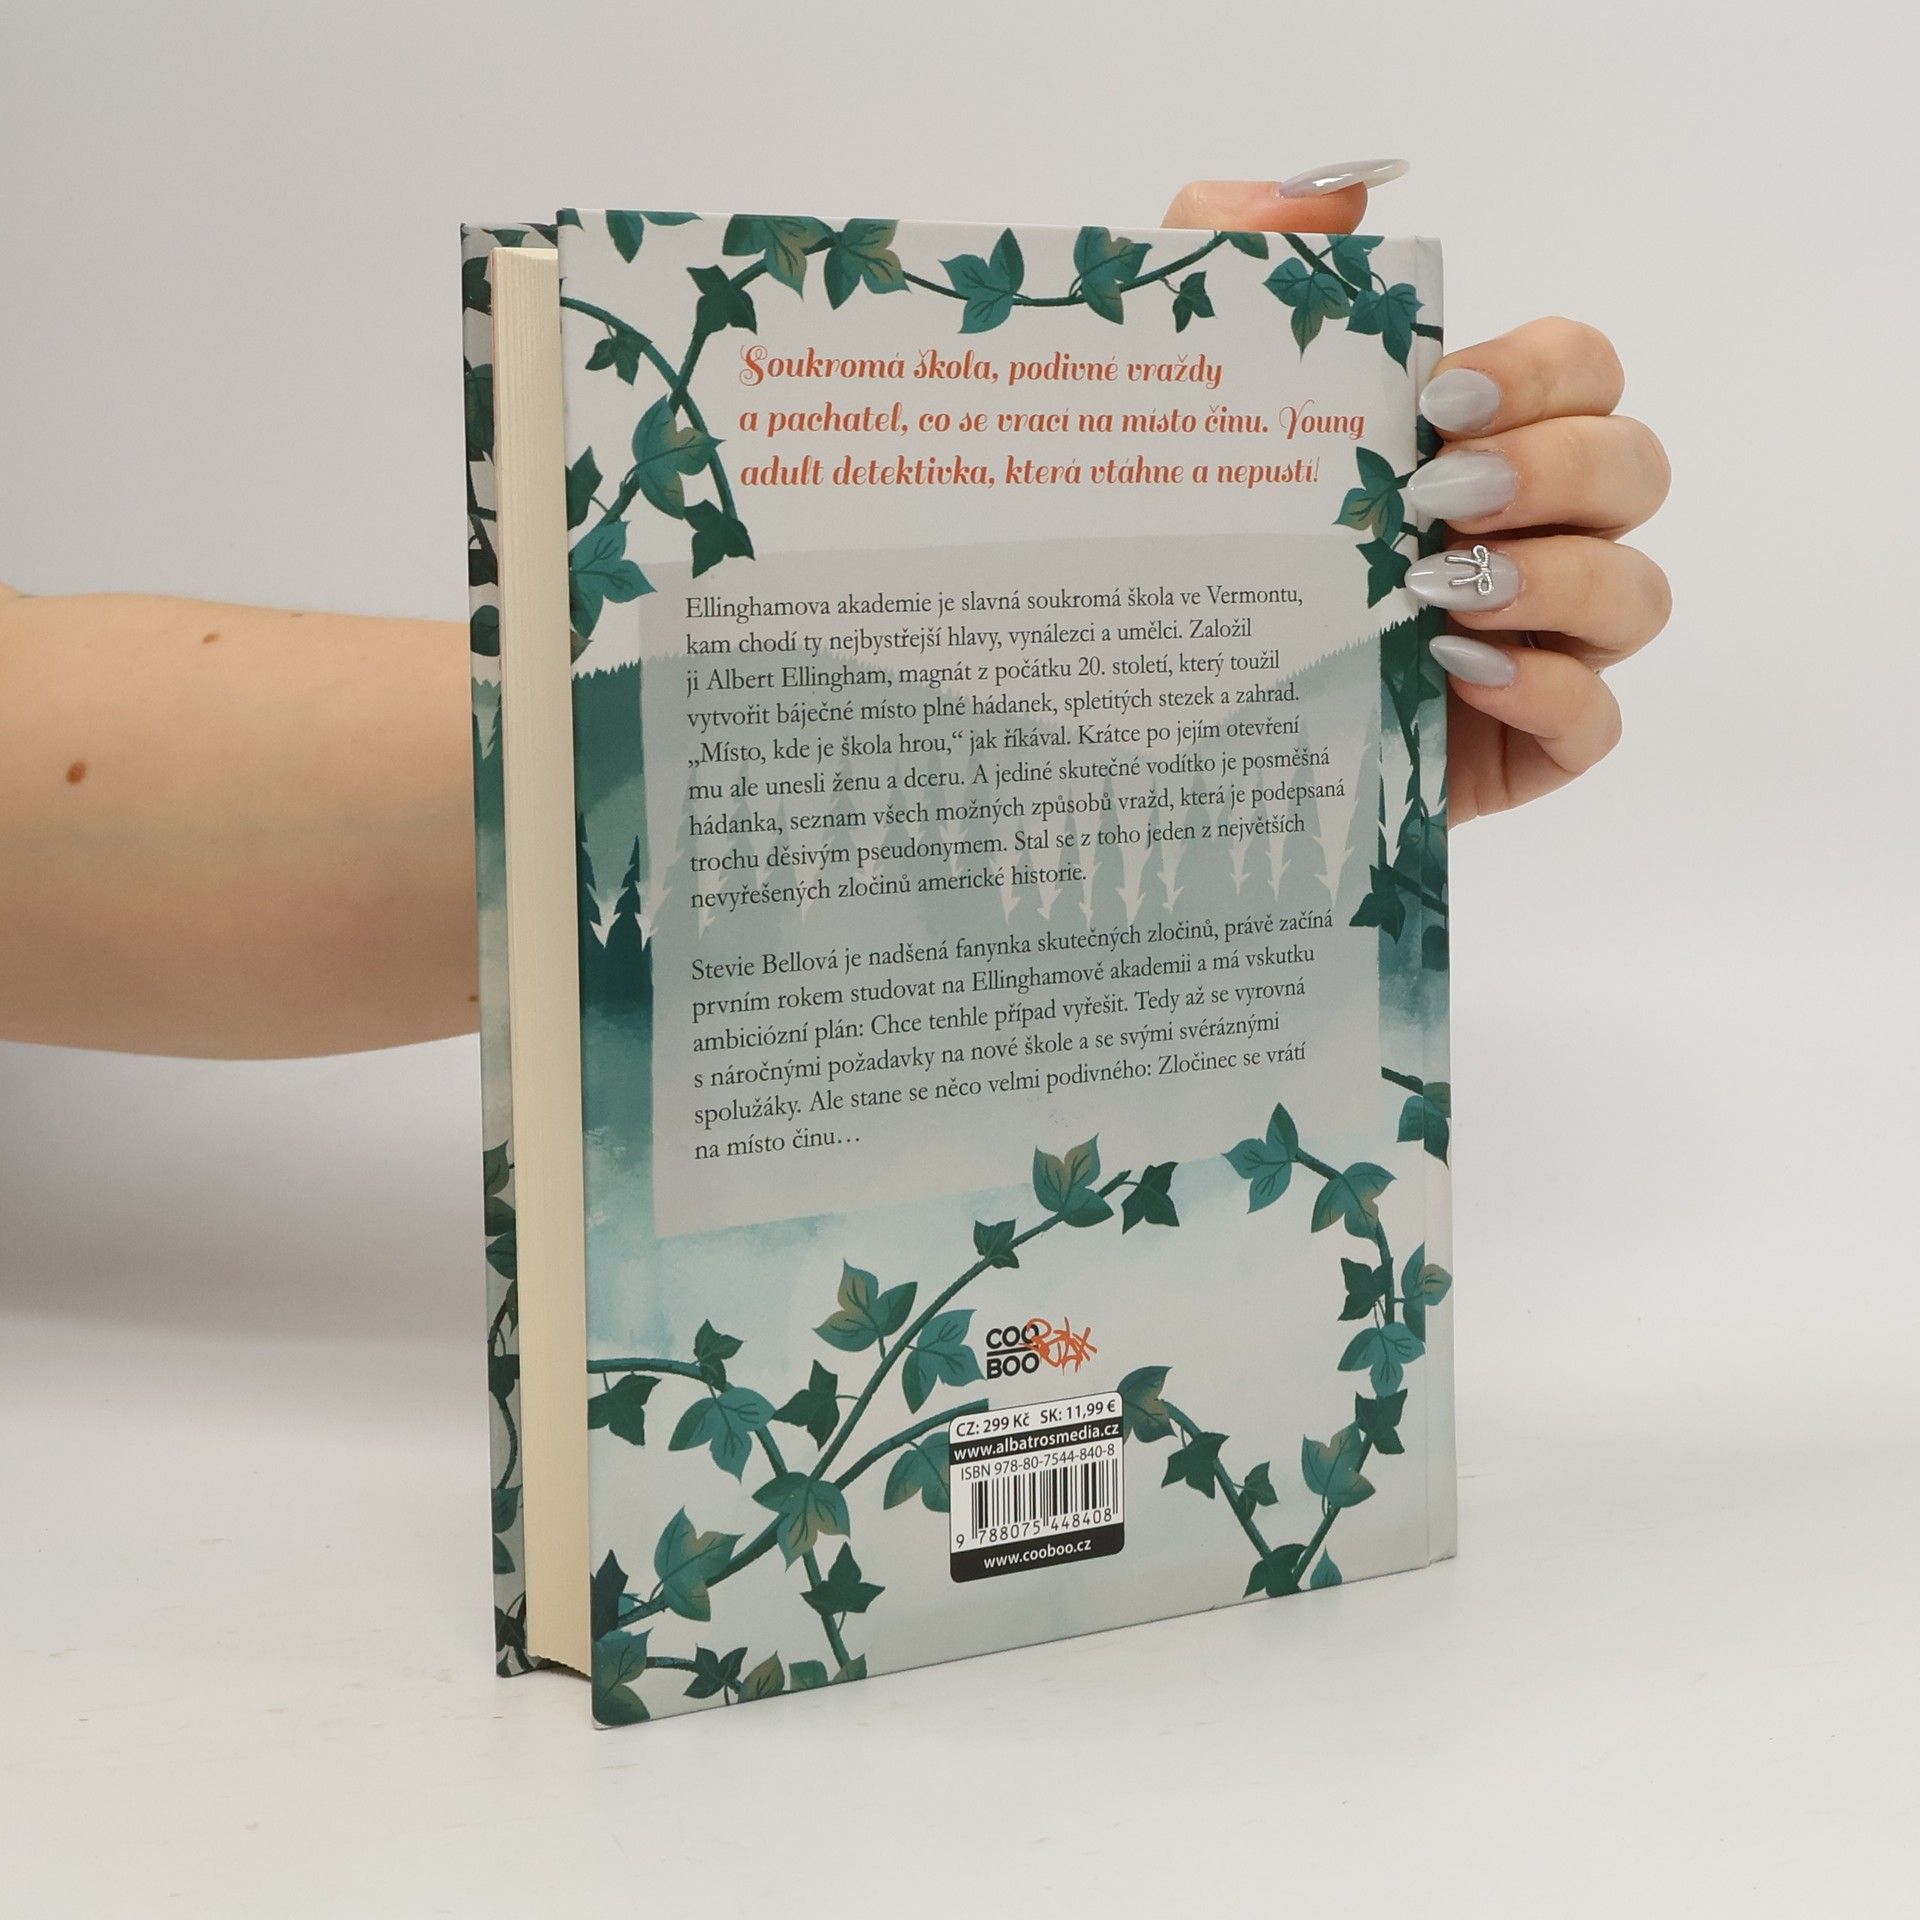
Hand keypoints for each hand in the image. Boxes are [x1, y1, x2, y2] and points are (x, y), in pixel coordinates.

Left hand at [1165, 169, 1670, 821]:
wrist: (1154, 715)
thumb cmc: (1192, 549)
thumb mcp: (1180, 396)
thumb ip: (1236, 263)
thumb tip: (1327, 196)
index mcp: (1474, 444)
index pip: (1580, 371)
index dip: (1539, 374)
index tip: (1440, 399)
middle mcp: (1528, 535)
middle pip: (1633, 470)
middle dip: (1556, 471)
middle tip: (1434, 498)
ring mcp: (1537, 644)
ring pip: (1637, 594)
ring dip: (1560, 581)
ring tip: (1438, 594)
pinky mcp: (1522, 748)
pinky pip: (1597, 721)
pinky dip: (1552, 694)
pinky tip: (1459, 675)